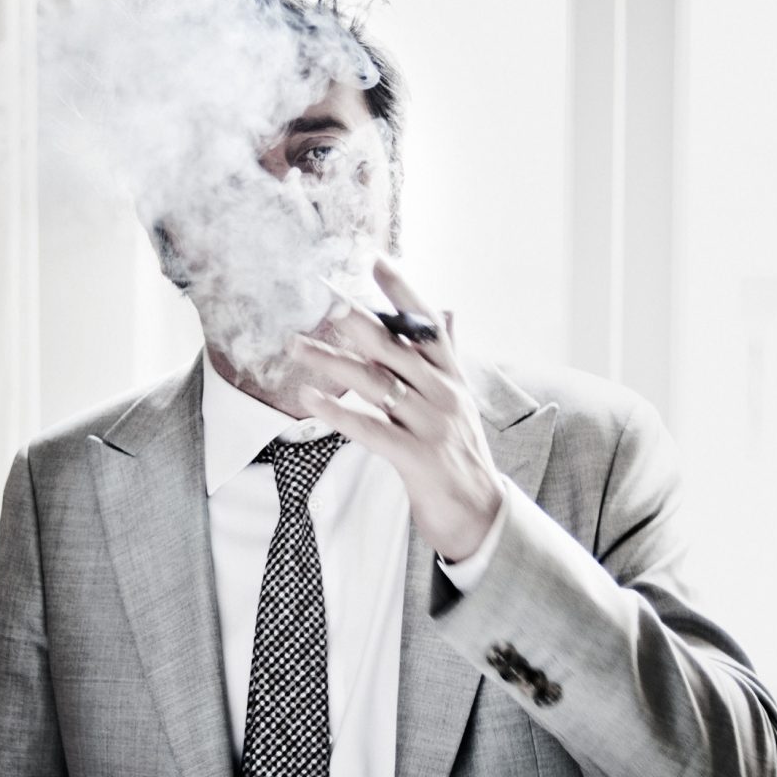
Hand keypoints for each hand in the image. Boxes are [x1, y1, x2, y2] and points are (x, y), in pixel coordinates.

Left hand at [290, 253, 504, 561]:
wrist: (480, 515)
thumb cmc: (458, 456)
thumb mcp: (455, 404)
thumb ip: (440, 362)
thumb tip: (445, 314)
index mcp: (452, 378)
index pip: (427, 325)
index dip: (403, 292)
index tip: (376, 260)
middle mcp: (444, 394)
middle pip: (393, 348)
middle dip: (354, 321)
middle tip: (320, 298)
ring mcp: (432, 425)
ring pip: (374, 383)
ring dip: (331, 361)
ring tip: (295, 344)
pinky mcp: (417, 457)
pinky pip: (369, 428)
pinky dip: (337, 411)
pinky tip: (309, 397)